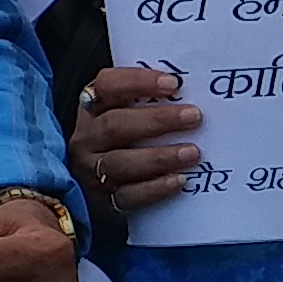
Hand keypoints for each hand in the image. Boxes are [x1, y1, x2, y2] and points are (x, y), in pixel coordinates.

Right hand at [70, 63, 200, 216]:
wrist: (91, 185)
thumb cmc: (124, 134)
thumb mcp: (126, 109)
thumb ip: (150, 99)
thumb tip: (194, 89)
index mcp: (92, 106)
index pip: (107, 85)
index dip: (138, 82)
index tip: (174, 84)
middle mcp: (88, 136)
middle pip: (115, 125)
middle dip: (157, 120)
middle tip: (194, 117)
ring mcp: (93, 169)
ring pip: (120, 162)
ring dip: (159, 157)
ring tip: (192, 153)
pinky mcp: (105, 200)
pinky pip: (128, 195)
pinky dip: (155, 188)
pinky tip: (179, 181)